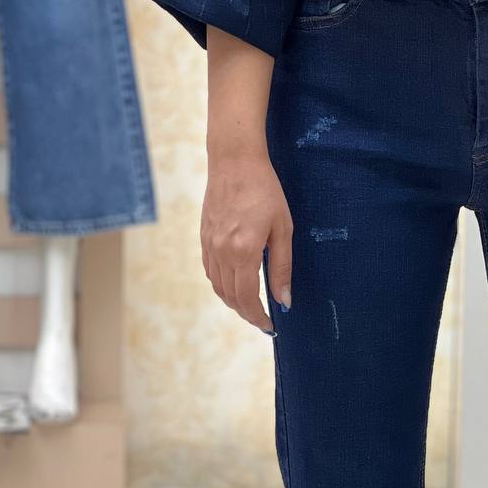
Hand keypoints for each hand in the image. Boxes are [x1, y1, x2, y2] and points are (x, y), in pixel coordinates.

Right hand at [201, 150, 292, 327]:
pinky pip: (210, 271)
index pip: (247, 298)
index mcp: (243, 251)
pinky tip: (236, 283)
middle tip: (263, 319)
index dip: (258, 317)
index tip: (270, 326)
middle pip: (230, 297)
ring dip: (233, 301)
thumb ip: (282, 267)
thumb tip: (284, 300)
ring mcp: (209, 244)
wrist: (234, 161)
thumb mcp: (282, 229)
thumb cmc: (265, 191)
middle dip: (247, 313)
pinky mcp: (204, 237)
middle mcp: (222, 251)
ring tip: (251, 305)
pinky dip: (222, 284)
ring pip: (218, 287)